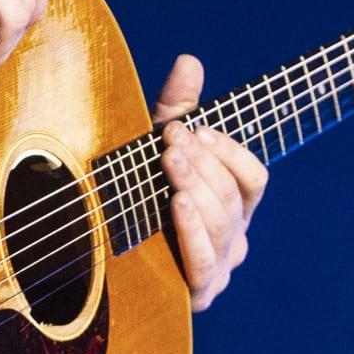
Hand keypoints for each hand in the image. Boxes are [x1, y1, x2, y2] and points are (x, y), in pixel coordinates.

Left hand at [155, 54, 266, 311]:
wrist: (99, 249)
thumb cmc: (137, 191)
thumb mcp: (156, 146)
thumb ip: (177, 106)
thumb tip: (189, 60)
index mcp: (234, 206)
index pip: (253, 179)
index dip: (229, 152)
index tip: (197, 128)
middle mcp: (234, 238)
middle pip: (234, 198)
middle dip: (203, 163)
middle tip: (171, 139)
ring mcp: (218, 268)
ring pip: (222, 226)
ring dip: (196, 188)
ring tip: (170, 163)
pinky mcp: (196, 293)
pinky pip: (203, 264)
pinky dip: (192, 232)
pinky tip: (178, 204)